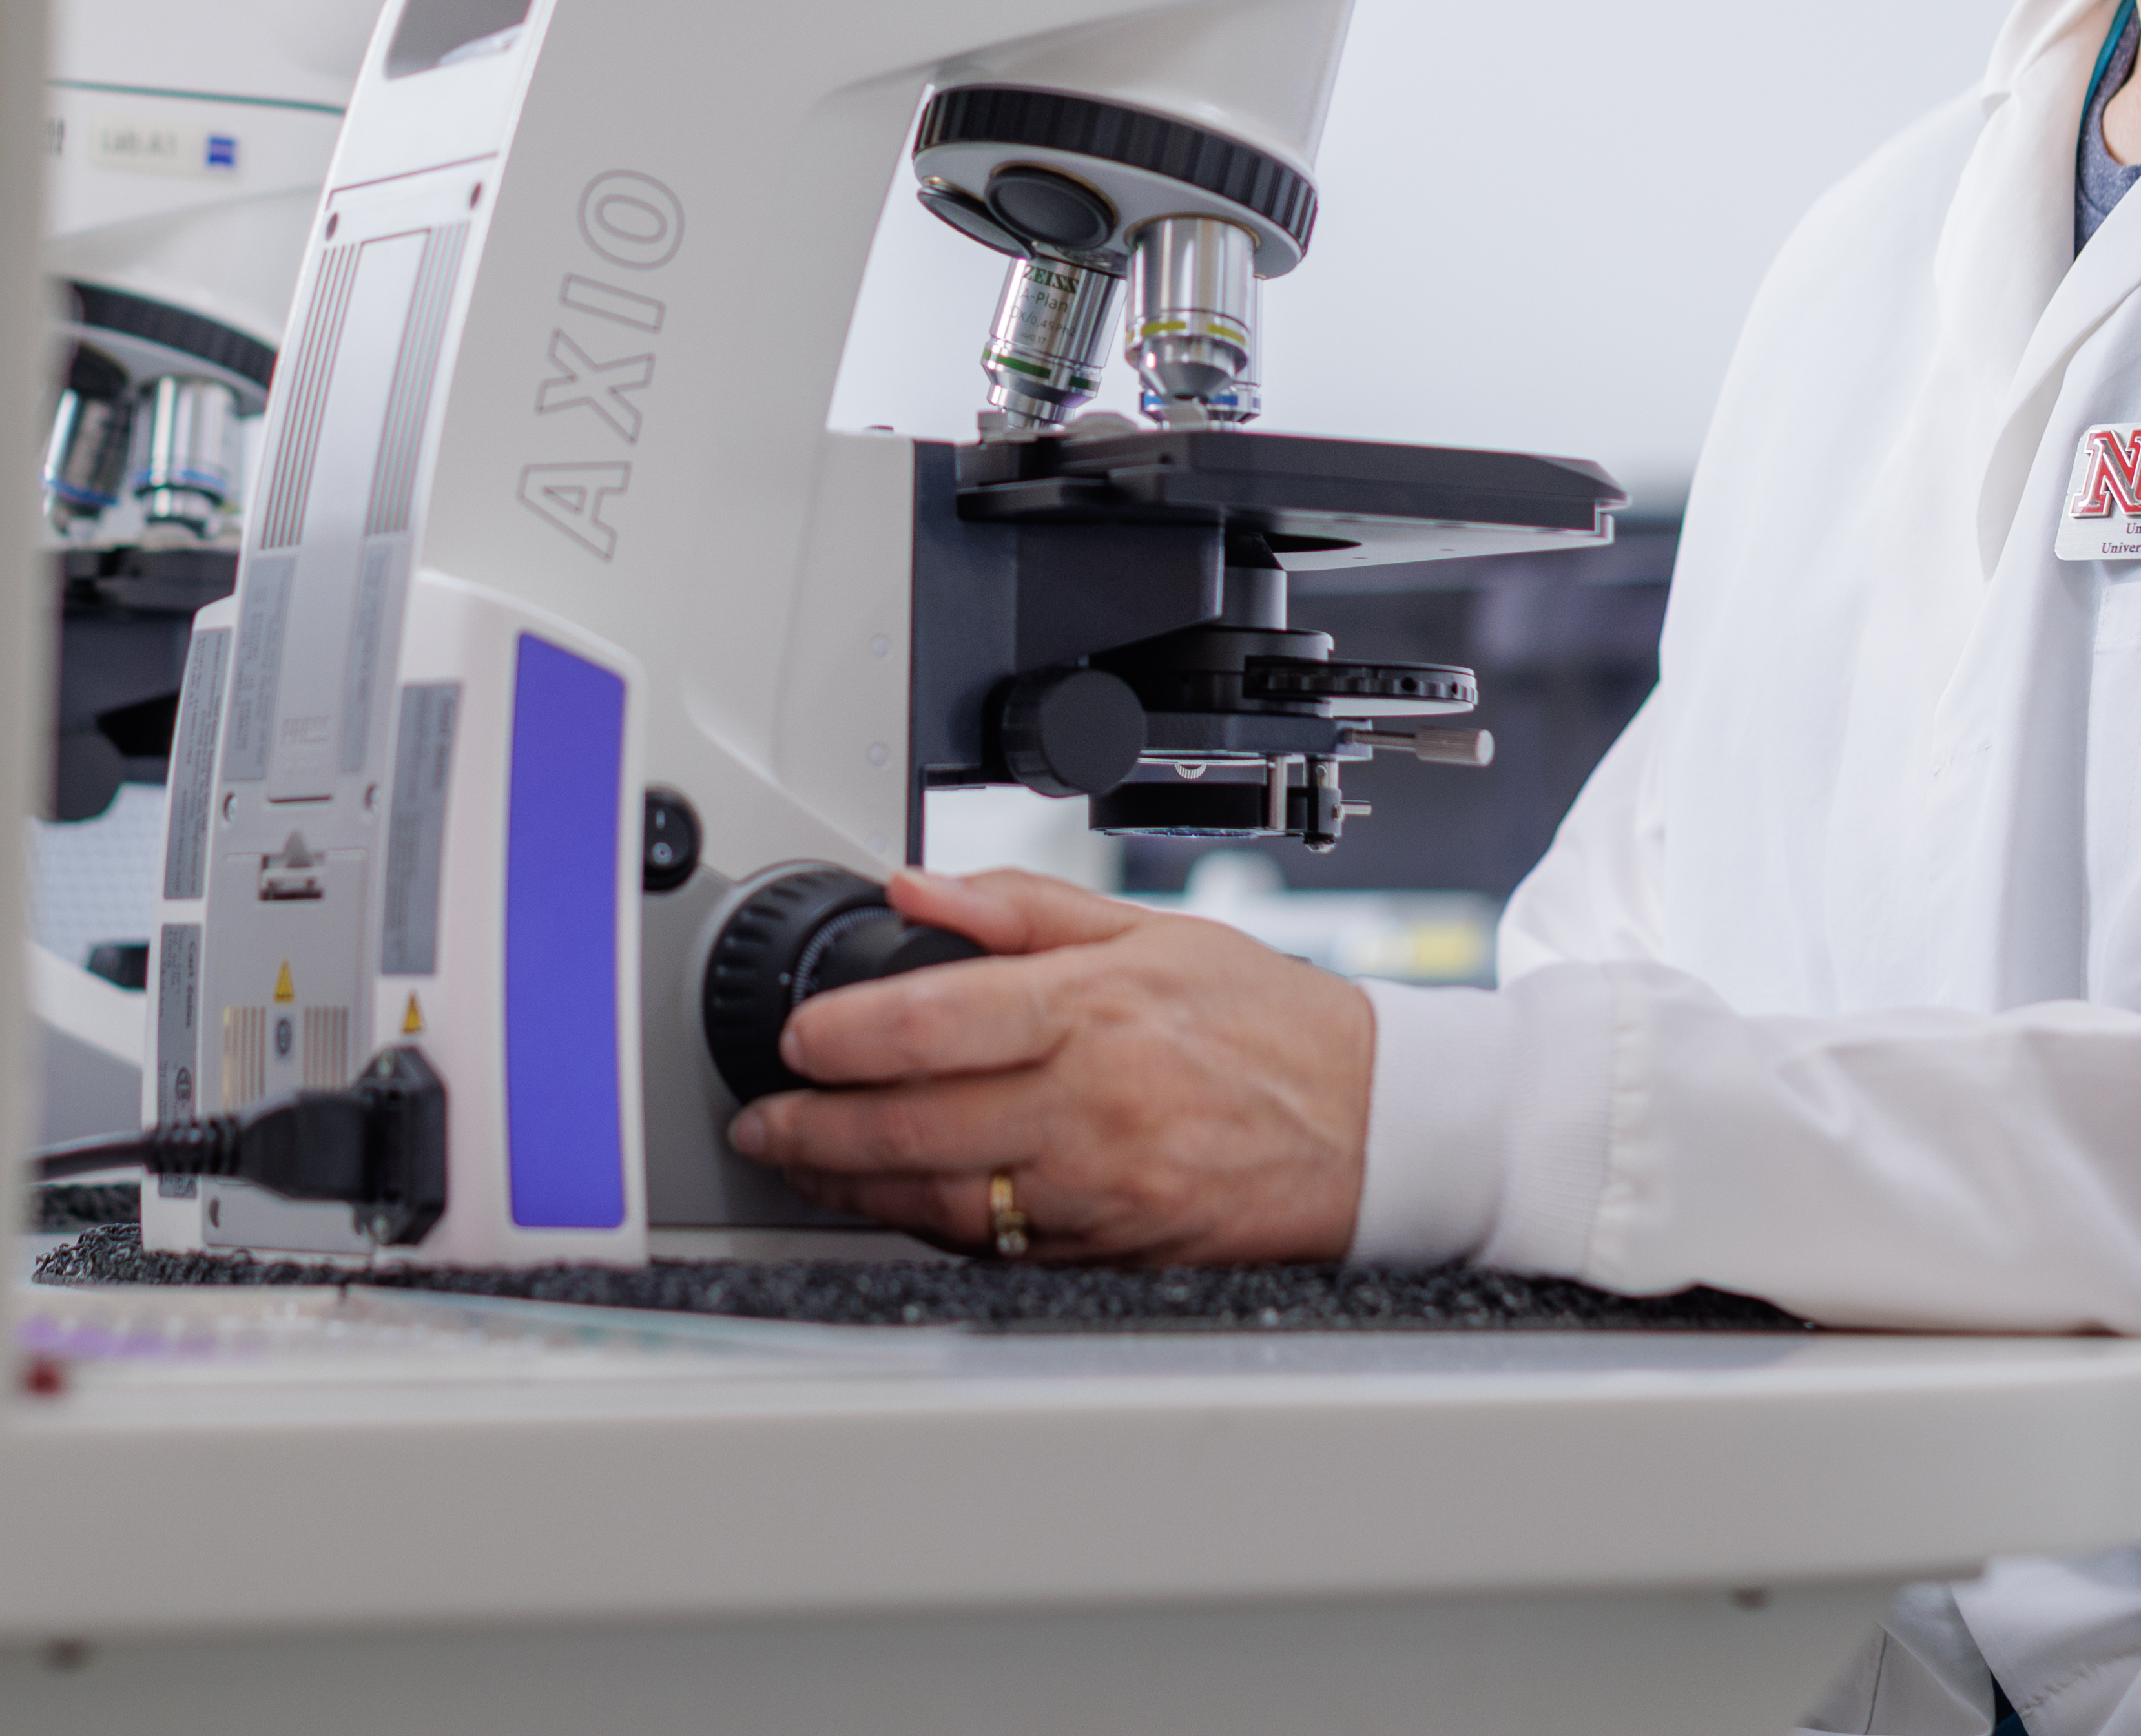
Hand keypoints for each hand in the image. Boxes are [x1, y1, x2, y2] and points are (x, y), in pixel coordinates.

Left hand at [722, 867, 1372, 1264]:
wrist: (1376, 1126)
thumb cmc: (1269, 1025)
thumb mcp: (1152, 932)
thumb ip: (1019, 908)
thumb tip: (915, 889)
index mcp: (1094, 1011)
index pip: (930, 1023)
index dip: (842, 1037)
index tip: (797, 1040)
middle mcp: (1091, 1104)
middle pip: (913, 1124)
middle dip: (815, 1129)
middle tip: (764, 1125)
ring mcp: (1100, 1188)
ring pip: (941, 1200)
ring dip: (856, 1188)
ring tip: (807, 1166)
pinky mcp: (1114, 1251)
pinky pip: (998, 1247)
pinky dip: (935, 1228)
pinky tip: (898, 1205)